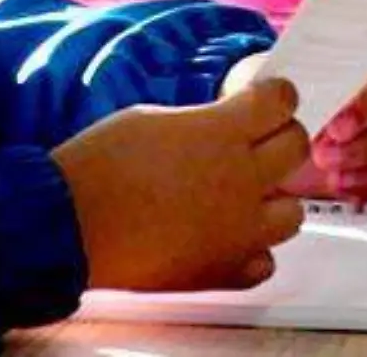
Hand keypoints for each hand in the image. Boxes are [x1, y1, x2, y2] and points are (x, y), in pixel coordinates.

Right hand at [52, 79, 310, 291]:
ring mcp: (239, 230)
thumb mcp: (149, 119)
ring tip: (240, 197)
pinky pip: (263, 261)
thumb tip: (220, 129)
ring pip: (292, 212)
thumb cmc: (99, 165)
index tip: (269, 98)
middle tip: (257, 140)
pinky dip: (250, 250)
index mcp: (222, 133)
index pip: (281, 102)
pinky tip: (223, 238)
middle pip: (295, 148)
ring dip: (271, 200)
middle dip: (280, 137)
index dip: (276, 96)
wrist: (71, 224)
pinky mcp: (225, 270)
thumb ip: (199, 124)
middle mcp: (242, 180)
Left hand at [223, 55, 366, 201]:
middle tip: (323, 156)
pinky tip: (350, 195)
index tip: (334, 125)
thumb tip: (271, 91)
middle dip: (366, 145)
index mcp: (366, 75)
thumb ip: (271, 87)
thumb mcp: (263, 90)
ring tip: (332, 180)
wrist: (269, 142)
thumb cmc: (273, 108)